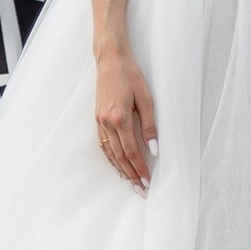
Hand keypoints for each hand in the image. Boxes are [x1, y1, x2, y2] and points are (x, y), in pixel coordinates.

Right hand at [94, 43, 157, 191]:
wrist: (111, 60)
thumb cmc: (131, 76)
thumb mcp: (146, 99)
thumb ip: (149, 126)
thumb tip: (154, 149)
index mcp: (120, 118)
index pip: (132, 151)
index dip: (140, 168)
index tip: (147, 180)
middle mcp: (107, 123)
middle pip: (120, 156)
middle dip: (130, 174)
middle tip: (140, 189)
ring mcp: (99, 122)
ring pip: (109, 153)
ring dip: (120, 169)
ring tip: (129, 181)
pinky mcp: (97, 119)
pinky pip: (103, 144)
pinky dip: (110, 157)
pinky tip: (116, 164)